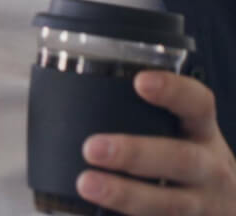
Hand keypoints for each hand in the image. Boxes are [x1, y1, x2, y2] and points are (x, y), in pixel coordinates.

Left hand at [78, 70, 235, 214]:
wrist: (225, 209)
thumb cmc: (187, 163)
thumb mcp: (179, 136)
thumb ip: (140, 119)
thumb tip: (65, 100)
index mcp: (202, 133)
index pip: (198, 104)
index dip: (174, 91)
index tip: (140, 82)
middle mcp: (211, 168)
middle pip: (181, 159)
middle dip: (136, 153)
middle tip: (92, 147)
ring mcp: (205, 204)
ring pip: (170, 202)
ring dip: (126, 193)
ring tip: (87, 184)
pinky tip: (100, 213)